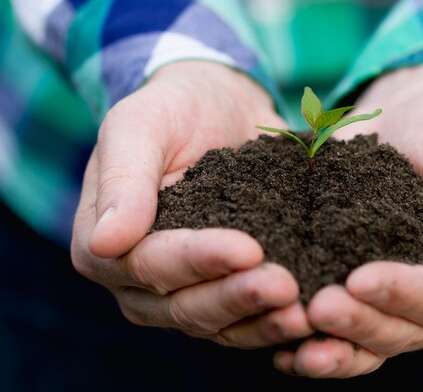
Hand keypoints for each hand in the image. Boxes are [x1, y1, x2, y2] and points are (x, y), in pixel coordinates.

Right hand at [71, 61, 313, 347]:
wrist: (217, 108)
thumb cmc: (172, 109)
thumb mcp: (139, 126)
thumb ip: (123, 180)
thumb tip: (104, 243)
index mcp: (106, 247)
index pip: (150, 263)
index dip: (198, 260)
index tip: (247, 249)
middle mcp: (140, 283)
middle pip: (186, 305)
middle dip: (237, 296)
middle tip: (286, 286)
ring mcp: (183, 293)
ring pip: (219, 322)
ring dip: (261, 321)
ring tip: (303, 312)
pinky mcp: (224, 291)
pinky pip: (245, 320)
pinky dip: (274, 322)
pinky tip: (309, 315)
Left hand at [273, 65, 422, 376]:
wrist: (412, 118)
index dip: (408, 294)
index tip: (361, 279)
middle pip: (410, 328)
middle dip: (363, 322)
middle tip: (319, 308)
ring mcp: (406, 300)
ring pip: (376, 339)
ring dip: (337, 343)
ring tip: (295, 336)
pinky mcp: (369, 293)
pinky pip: (349, 330)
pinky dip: (320, 344)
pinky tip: (286, 352)